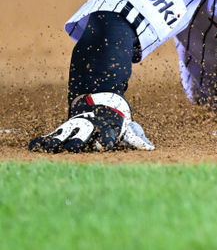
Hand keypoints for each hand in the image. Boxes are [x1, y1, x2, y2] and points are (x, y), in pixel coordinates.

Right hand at [28, 93, 153, 152]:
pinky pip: (50, 136)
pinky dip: (42, 141)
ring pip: (64, 134)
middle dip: (79, 141)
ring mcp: (74, 127)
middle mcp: (89, 128)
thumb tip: (151, 148)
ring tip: (48, 148)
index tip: (107, 143)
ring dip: (57, 142)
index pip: (107, 136)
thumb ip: (135, 139)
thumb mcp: (125, 128)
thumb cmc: (114, 121)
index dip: (107, 140)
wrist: (97, 101)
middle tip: (74, 147)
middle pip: (83, 135)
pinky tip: (33, 147)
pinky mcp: (62, 130)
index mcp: (106, 128)